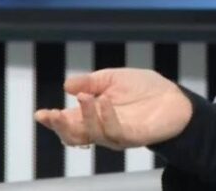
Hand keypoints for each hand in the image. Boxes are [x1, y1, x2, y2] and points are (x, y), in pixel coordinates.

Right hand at [34, 68, 192, 150]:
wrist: (175, 97)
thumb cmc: (144, 89)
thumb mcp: (114, 78)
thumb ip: (92, 82)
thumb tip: (66, 85)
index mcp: (93, 115)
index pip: (68, 123)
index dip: (52, 121)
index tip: (40, 113)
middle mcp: (101, 128)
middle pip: (74, 136)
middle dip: (60, 126)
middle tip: (52, 114)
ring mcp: (117, 135)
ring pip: (92, 135)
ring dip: (85, 116)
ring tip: (85, 96)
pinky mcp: (134, 137)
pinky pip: (115, 132)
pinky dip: (107, 117)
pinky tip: (105, 101)